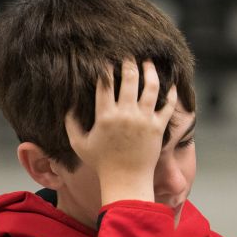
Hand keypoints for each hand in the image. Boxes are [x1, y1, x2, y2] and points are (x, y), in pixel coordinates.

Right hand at [65, 59, 176, 204]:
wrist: (126, 181)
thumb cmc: (102, 163)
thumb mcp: (79, 144)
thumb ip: (70, 123)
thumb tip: (66, 105)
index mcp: (105, 116)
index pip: (105, 83)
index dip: (105, 67)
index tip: (107, 59)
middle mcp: (126, 115)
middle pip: (129, 78)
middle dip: (129, 62)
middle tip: (130, 55)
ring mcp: (144, 120)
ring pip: (151, 87)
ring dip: (150, 71)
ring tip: (149, 62)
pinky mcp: (158, 128)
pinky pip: (168, 106)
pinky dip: (170, 92)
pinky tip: (170, 83)